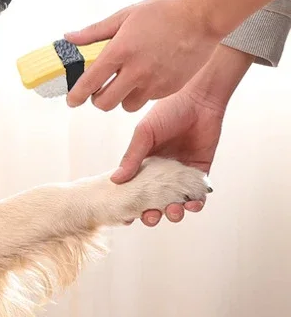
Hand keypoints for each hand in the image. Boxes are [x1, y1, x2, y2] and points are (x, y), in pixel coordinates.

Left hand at [65, 0, 222, 111]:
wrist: (202, 15)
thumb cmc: (162, 11)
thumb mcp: (124, 16)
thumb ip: (94, 32)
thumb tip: (69, 38)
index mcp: (120, 52)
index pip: (90, 83)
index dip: (77, 96)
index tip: (72, 101)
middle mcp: (136, 71)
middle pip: (105, 103)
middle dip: (98, 100)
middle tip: (99, 90)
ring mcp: (154, 82)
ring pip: (127, 106)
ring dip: (121, 98)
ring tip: (126, 82)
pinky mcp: (170, 88)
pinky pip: (148, 99)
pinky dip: (142, 93)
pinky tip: (148, 75)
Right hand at [112, 45, 251, 225]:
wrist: (200, 100)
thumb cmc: (168, 111)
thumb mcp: (144, 133)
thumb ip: (132, 157)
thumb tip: (115, 180)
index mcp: (143, 162)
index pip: (134, 188)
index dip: (131, 204)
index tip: (129, 216)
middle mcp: (161, 171)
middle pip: (153, 201)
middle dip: (151, 213)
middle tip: (150, 216)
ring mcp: (181, 174)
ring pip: (175, 202)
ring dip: (173, 212)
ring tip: (172, 211)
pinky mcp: (201, 173)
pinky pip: (197, 195)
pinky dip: (195, 204)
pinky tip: (191, 205)